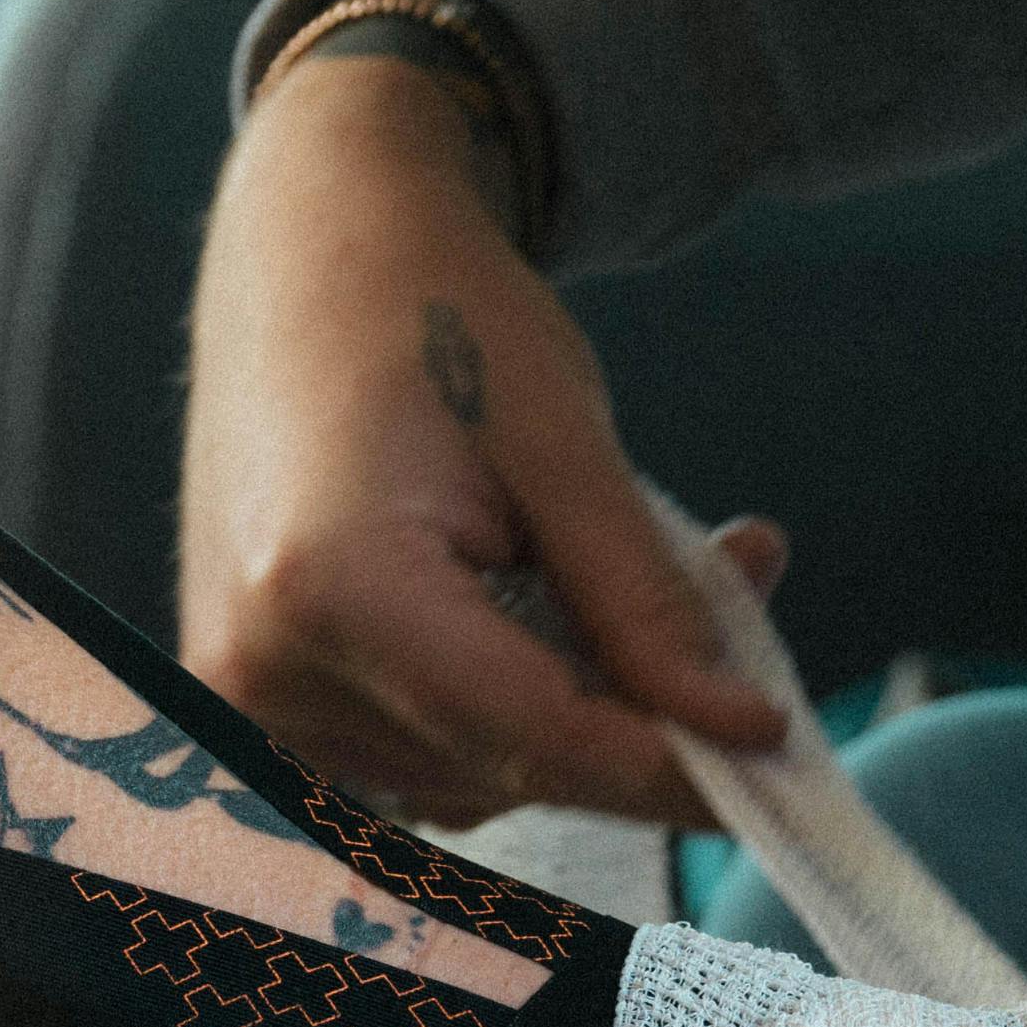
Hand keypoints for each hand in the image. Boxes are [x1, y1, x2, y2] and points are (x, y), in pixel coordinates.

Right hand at [180, 49, 785, 824]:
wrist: (309, 247)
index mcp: (333, 588)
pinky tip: (550, 625)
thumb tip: (740, 733)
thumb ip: (646, 605)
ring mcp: (247, 695)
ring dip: (576, 721)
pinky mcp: (258, 698)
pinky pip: (418, 759)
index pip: (536, 736)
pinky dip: (508, 717)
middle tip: (741, 652)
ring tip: (640, 599)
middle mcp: (264, 668)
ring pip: (470, 779)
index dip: (671, 764)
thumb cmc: (436, 312)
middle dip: (636, 730)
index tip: (779, 757)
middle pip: (506, 767)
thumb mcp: (566, 444)